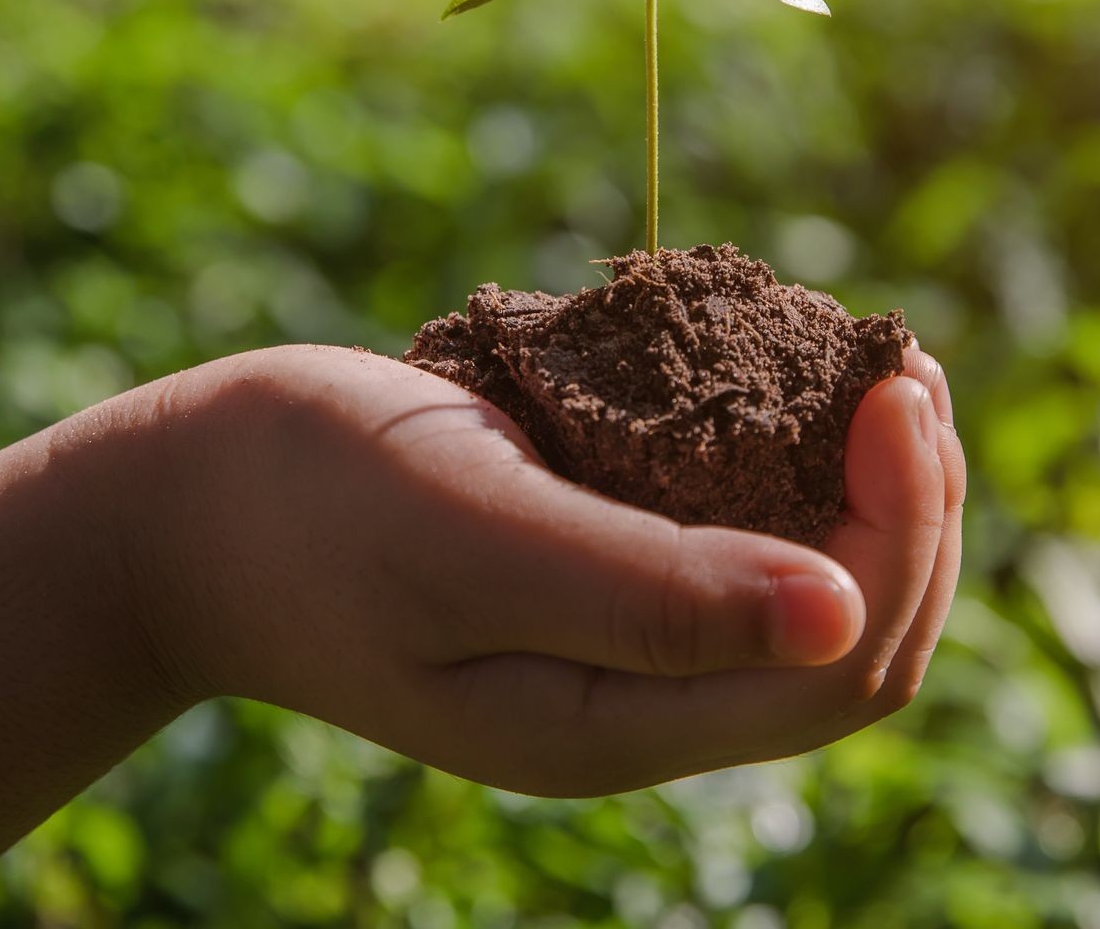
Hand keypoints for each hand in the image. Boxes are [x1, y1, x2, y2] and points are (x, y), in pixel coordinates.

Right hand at [132, 342, 966, 795]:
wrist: (184, 507)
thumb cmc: (308, 504)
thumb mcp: (471, 536)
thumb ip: (648, 593)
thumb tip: (846, 614)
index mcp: (612, 724)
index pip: (838, 667)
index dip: (907, 535)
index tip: (896, 393)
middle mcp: (639, 704)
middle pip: (851, 643)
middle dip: (915, 515)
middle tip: (911, 374)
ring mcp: (622, 647)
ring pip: (813, 594)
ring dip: (874, 494)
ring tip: (887, 376)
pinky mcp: (600, 578)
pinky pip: (743, 543)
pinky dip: (799, 471)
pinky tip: (802, 388)